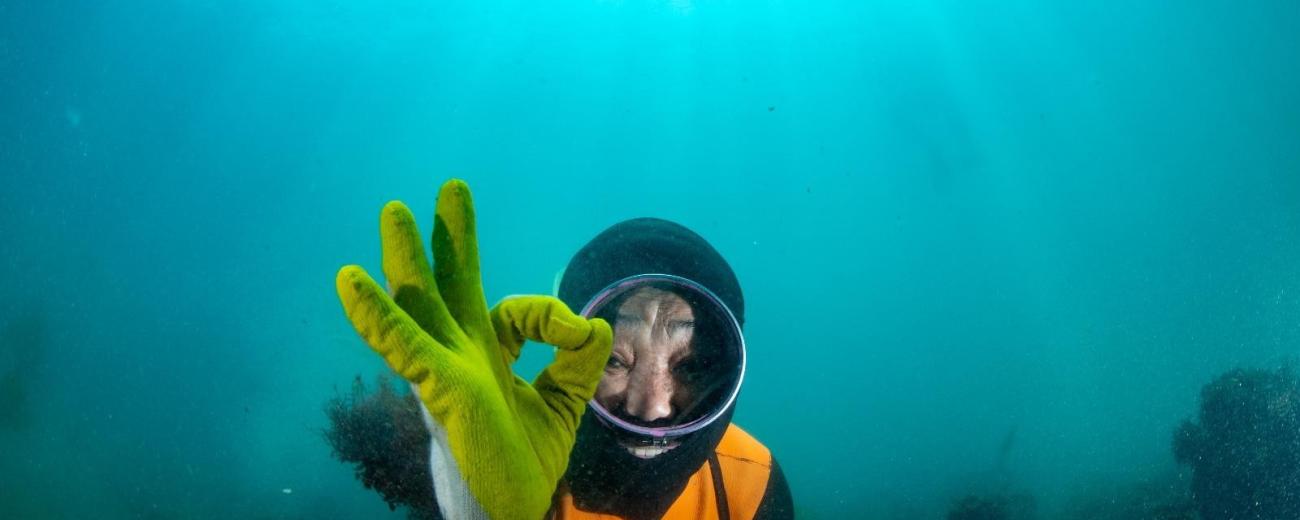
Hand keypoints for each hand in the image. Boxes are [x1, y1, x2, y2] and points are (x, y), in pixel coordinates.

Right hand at [335, 179, 611, 519]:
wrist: (506, 514)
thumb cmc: (522, 463)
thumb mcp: (566, 402)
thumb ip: (578, 360)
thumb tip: (590, 323)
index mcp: (488, 357)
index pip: (518, 312)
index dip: (550, 315)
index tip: (573, 333)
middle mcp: (460, 356)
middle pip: (452, 285)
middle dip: (452, 238)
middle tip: (452, 188)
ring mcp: (443, 370)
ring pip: (419, 304)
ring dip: (406, 258)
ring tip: (394, 209)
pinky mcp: (437, 389)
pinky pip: (401, 344)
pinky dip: (376, 314)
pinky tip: (349, 281)